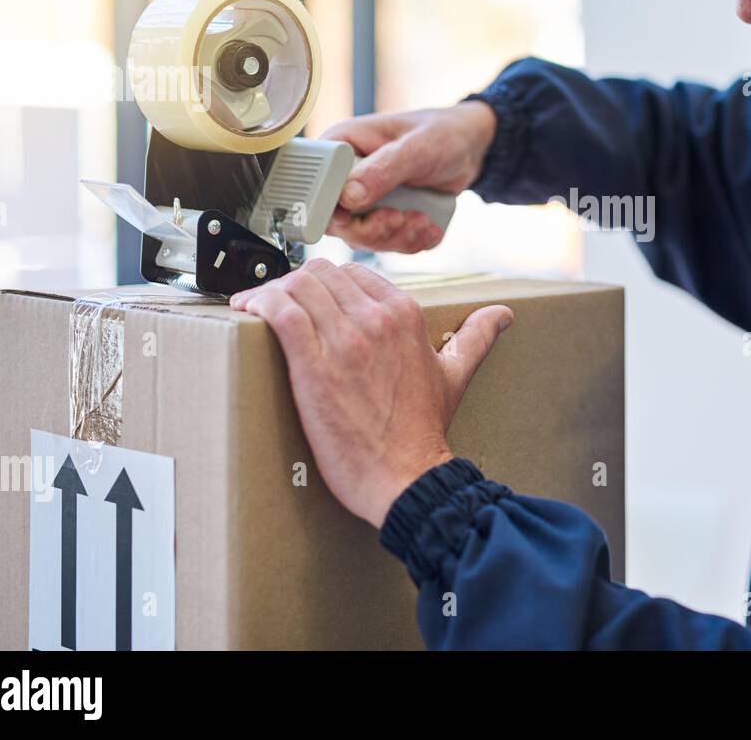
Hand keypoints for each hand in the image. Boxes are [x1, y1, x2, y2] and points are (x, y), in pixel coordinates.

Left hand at [231, 257, 513, 526]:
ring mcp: (345, 341)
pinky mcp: (314, 366)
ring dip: (271, 291)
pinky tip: (248, 310)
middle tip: (278, 305)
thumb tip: (502, 315)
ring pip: (297, 286)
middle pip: (321, 274)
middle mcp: (377, 320)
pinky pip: (280, 313)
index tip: (309, 299)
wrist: (407, 477)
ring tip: (256, 307)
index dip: (325, 282)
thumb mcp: (454, 374)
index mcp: (405, 314)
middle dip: (295, 284)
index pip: (353, 272)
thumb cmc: (424, 432)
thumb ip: (475, 336)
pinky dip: (259, 304)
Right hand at [321, 100, 496, 252]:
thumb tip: (348, 196)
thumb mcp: (416, 147)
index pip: (312, 188)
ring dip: (397, 238)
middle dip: (373, 230)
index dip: (329, 210)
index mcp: (340, 148)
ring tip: (423, 219)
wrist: (469, 146)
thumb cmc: (440, 133)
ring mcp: (364, 200)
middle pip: (336, 223)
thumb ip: (383, 169)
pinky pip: (388, 244)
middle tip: (402, 219)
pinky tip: (428, 224)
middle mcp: (345, 176)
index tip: (355, 216)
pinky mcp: (383, 217)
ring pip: (363, 239)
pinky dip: (411, 242)